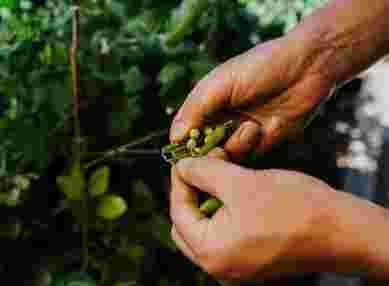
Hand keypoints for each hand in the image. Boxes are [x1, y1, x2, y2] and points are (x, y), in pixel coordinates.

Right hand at [170, 36, 332, 160]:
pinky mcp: (260, 142)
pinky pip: (245, 157)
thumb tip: (175, 139)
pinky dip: (248, 147)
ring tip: (251, 126)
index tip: (190, 152)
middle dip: (209, 152)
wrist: (307, 68)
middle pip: (202, 149)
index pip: (185, 132)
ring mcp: (240, 132)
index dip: (185, 146)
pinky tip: (260, 129)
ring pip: (223, 156)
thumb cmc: (260, 68)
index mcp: (206, 104)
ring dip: (233, 146)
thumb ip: (195, 109)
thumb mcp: (220, 84)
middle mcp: (220, 120)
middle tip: (220, 146)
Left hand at [170, 156, 388, 281]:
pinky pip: (226, 235)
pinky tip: (235, 191)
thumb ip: (204, 172)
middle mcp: (220, 267)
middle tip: (204, 168)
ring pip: (207, 228)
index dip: (180, 182)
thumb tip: (182, 167)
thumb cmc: (293, 207)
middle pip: (188, 224)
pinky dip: (225, 212)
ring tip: (222, 175)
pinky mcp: (251, 260)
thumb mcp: (240, 182)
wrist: (341, 231)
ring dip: (209, 200)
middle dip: (193, 193)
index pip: (179, 213)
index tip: (185, 161)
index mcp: (211, 253)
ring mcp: (236, 266)